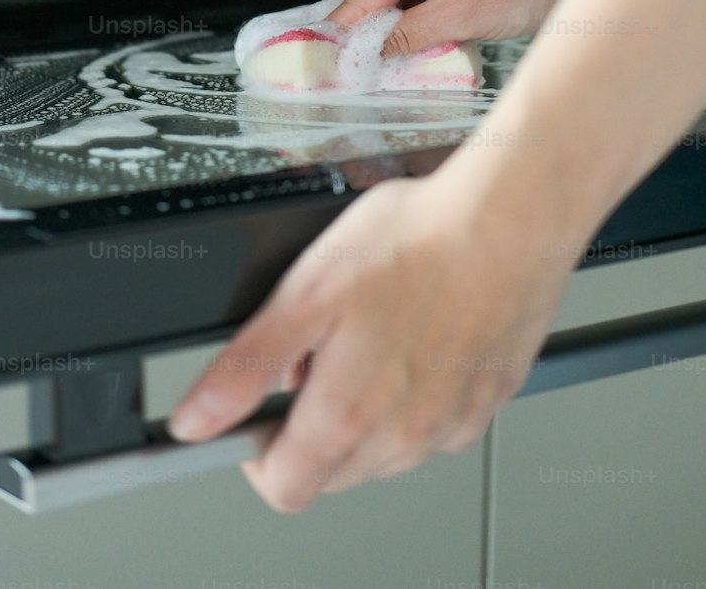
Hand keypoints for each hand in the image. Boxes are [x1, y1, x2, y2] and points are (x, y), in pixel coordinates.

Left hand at [168, 165, 578, 511]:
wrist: (510, 217)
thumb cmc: (418, 240)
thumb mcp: (306, 291)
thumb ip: (246, 365)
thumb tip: (195, 419)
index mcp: (349, 414)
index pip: (284, 488)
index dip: (257, 452)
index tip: (259, 412)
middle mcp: (404, 435)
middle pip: (333, 472)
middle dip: (312, 425)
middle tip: (321, 349)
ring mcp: (452, 423)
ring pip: (386, 451)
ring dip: (366, 412)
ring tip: (373, 333)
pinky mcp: (488, 400)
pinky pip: (437, 423)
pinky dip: (418, 395)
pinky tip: (419, 334)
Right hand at [327, 0, 592, 51]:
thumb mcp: (466, 14)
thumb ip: (410, 36)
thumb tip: (370, 56)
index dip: (345, 33)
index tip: (325, 66)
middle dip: (368, 36)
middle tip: (350, 78)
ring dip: (394, 33)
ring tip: (382, 71)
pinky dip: (416, 24)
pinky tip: (415, 51)